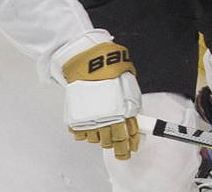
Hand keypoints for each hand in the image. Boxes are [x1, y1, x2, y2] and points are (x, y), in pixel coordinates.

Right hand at [59, 39, 141, 159]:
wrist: (88, 60)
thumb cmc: (110, 68)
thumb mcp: (128, 84)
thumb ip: (130, 103)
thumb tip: (135, 117)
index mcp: (122, 109)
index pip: (128, 134)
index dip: (130, 144)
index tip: (131, 149)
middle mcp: (105, 117)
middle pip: (113, 141)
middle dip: (118, 147)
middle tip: (122, 151)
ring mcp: (89, 119)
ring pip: (96, 140)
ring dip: (102, 138)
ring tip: (105, 132)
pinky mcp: (75, 118)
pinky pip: (80, 135)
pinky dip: (85, 133)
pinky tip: (90, 127)